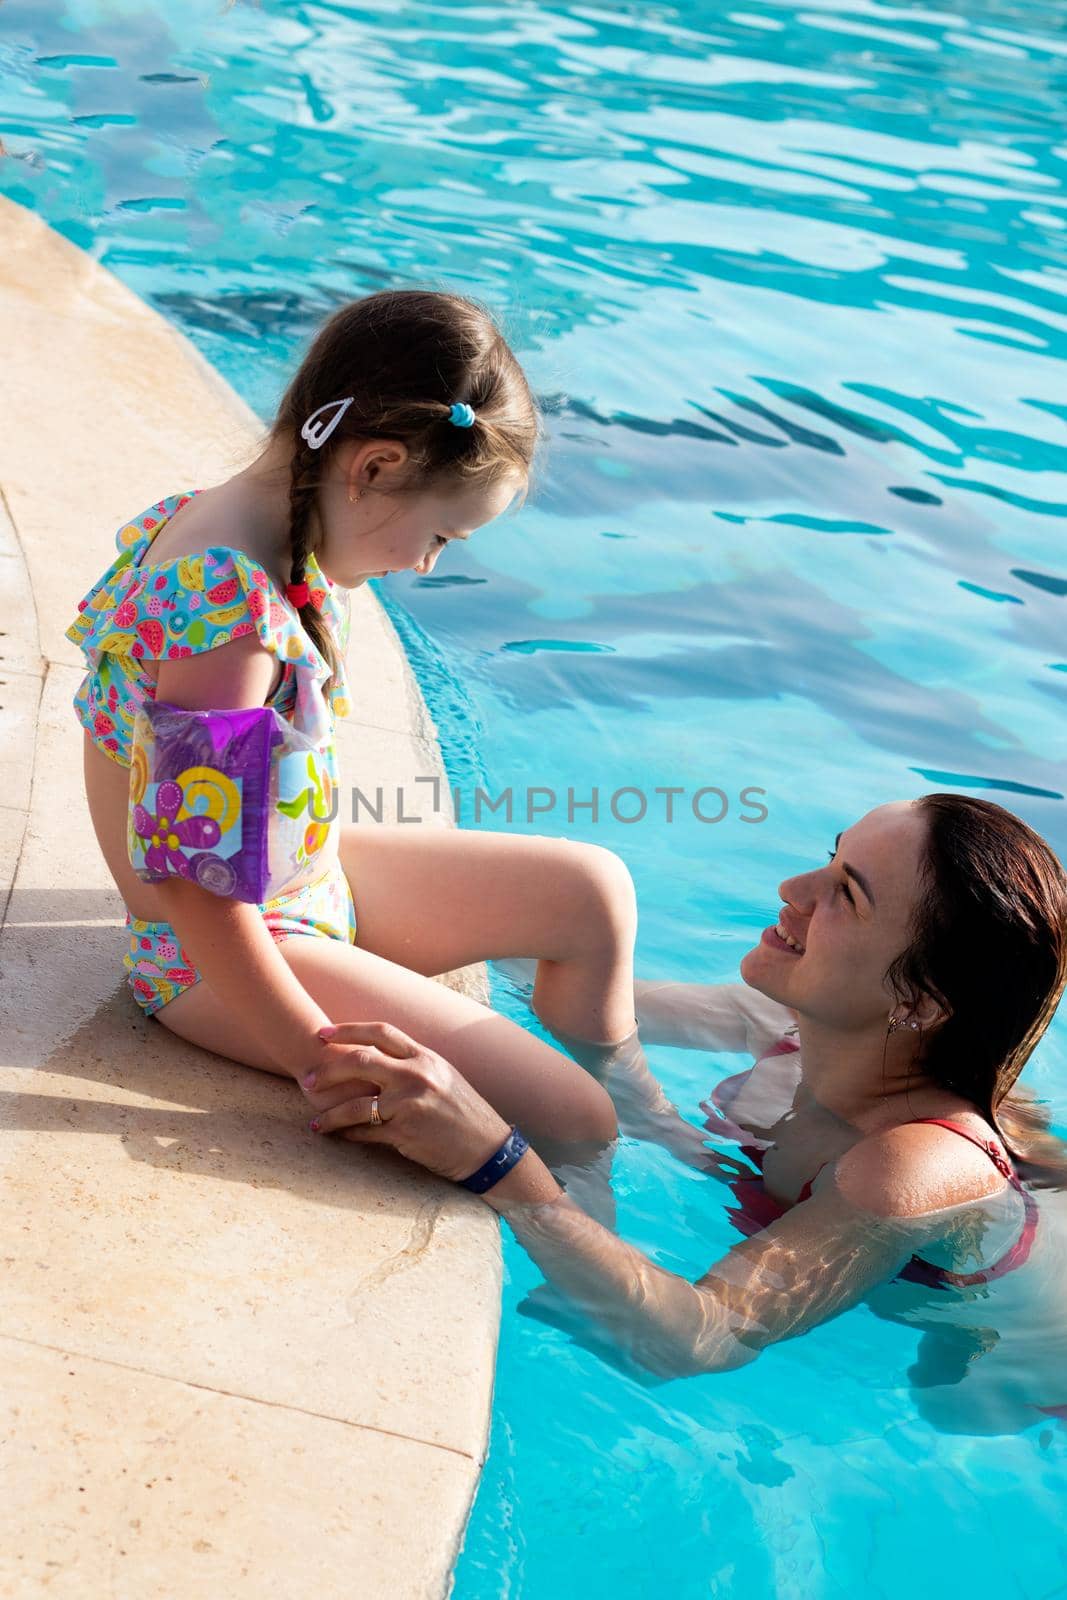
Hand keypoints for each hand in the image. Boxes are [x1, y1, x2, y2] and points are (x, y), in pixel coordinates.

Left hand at [302, 1021, 512, 1183]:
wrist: (486, 1147)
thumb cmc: (463, 1112)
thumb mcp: (442, 1077)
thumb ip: (412, 1064)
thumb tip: (377, 1057)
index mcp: (424, 1057)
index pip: (381, 1033)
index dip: (348, 1030)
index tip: (322, 1034)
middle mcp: (416, 1076)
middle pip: (360, 1061)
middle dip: (328, 1071)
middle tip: (307, 1079)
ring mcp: (410, 1104)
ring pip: (355, 1105)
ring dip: (330, 1114)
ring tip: (315, 1122)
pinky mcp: (405, 1133)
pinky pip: (366, 1133)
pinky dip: (348, 1136)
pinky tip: (339, 1138)